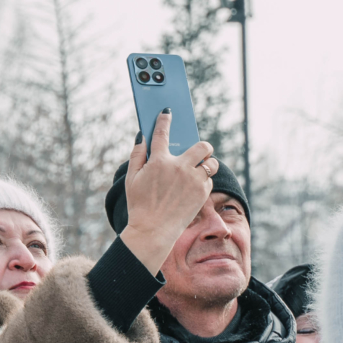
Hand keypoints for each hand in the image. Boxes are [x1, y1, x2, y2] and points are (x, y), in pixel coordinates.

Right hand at [119, 110, 220, 273]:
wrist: (153, 230)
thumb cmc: (140, 204)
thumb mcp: (131, 179)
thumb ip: (136, 155)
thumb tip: (141, 136)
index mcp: (158, 162)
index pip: (162, 133)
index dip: (164, 120)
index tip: (167, 112)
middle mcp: (179, 168)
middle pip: (202, 146)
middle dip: (203, 146)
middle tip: (200, 150)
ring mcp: (193, 180)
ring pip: (211, 163)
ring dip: (207, 163)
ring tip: (199, 170)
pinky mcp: (202, 193)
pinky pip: (209, 180)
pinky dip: (203, 181)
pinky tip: (194, 187)